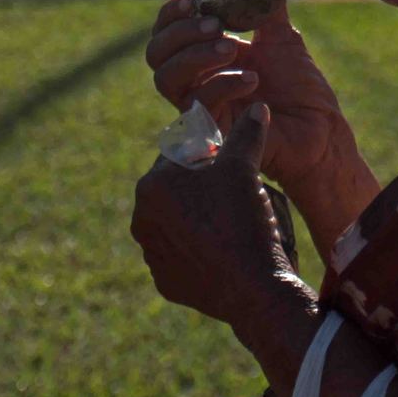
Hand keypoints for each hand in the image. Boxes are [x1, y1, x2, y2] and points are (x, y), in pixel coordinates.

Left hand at [130, 104, 294, 324]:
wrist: (252, 288)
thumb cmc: (243, 219)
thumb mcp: (245, 167)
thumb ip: (247, 133)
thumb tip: (256, 108)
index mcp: (151, 186)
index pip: (180, 154)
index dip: (210, 154)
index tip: (231, 163)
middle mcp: (141, 220)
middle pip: (177, 188)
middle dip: (203, 185)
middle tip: (235, 192)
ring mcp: (151, 254)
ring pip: (178, 221)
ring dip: (200, 216)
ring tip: (234, 221)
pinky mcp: (165, 281)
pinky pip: (182, 254)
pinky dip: (201, 248)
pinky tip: (226, 248)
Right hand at [146, 0, 347, 183]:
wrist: (320, 128)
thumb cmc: (300, 86)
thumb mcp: (281, 35)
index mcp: (208, 53)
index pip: (167, 29)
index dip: (173, 12)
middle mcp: (197, 79)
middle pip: (155, 53)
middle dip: (180, 32)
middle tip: (215, 25)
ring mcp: (201, 105)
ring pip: (164, 79)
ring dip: (195, 56)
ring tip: (232, 49)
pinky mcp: (212, 130)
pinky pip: (198, 104)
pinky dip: (223, 84)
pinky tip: (253, 79)